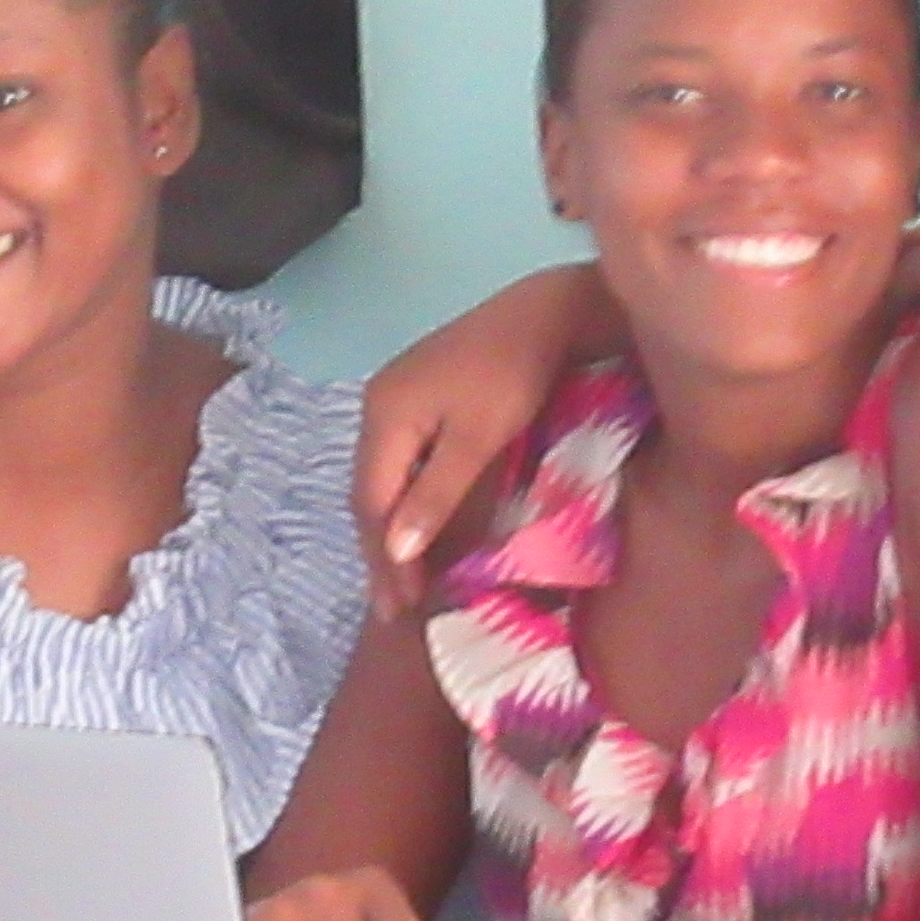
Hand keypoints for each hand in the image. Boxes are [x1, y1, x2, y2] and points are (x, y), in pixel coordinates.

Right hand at [351, 270, 606, 615]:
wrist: (548, 313)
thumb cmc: (515, 375)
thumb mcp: (477, 442)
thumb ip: (435, 496)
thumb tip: (396, 550)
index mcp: (384, 414)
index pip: (373, 502)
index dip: (386, 558)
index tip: (403, 605)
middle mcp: (378, 405)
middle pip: (371, 492)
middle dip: (382, 552)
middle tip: (396, 608)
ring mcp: (397, 397)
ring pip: (385, 479)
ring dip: (394, 530)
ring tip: (405, 580)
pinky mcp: (421, 396)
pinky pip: (403, 462)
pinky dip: (409, 501)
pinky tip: (420, 528)